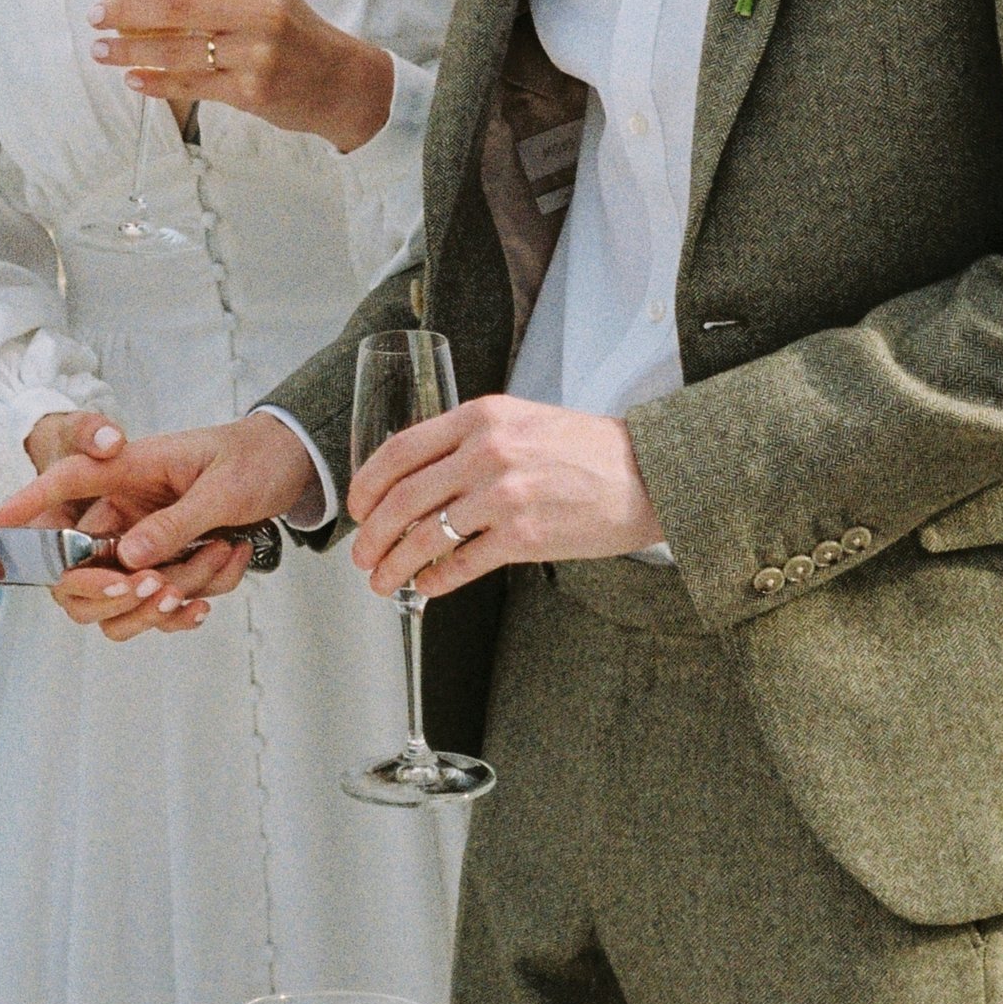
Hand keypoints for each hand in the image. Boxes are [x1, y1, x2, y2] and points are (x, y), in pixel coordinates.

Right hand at [0, 415, 312, 643]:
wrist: (289, 466)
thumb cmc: (251, 458)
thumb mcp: (222, 485)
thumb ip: (175, 521)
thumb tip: (129, 559)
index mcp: (126, 470)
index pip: (63, 482)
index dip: (27, 504)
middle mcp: (121, 512)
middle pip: (75, 572)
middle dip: (114, 592)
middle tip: (162, 586)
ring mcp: (138, 544)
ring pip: (120, 601)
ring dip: (170, 596)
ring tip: (220, 555)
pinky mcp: (161, 568)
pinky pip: (155, 607)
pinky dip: (190, 604)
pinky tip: (221, 576)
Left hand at [92, 0, 395, 153]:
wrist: (341, 80)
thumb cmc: (293, 31)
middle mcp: (260, 9)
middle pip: (174, 7)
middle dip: (124, 12)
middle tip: (95, 15)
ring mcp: (258, 52)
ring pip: (176, 50)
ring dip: (128, 51)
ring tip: (100, 51)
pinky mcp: (253, 91)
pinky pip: (191, 84)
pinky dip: (155, 82)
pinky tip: (132, 78)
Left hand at [347, 395, 662, 597]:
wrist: (647, 473)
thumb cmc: (584, 448)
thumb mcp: (519, 420)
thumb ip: (468, 437)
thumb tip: (416, 473)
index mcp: (480, 417)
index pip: (399, 451)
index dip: (366, 485)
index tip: (355, 507)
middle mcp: (487, 452)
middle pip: (402, 499)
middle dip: (371, 534)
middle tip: (361, 555)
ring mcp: (504, 496)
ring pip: (424, 536)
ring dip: (394, 564)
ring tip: (382, 580)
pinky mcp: (524, 537)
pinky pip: (461, 564)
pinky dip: (435, 580)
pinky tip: (426, 586)